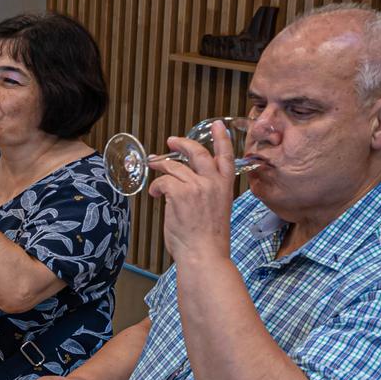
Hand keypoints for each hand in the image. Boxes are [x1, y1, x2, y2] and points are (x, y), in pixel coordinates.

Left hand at [148, 120, 234, 264]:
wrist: (204, 255)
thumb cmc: (208, 240)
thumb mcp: (215, 210)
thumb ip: (206, 193)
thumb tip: (186, 185)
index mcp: (225, 186)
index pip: (226, 156)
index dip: (222, 138)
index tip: (217, 125)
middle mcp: (213, 182)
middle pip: (196, 152)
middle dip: (182, 144)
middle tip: (171, 142)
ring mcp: (197, 186)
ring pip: (173, 167)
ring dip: (160, 167)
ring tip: (154, 170)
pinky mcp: (179, 193)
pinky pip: (162, 181)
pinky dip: (155, 187)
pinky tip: (155, 195)